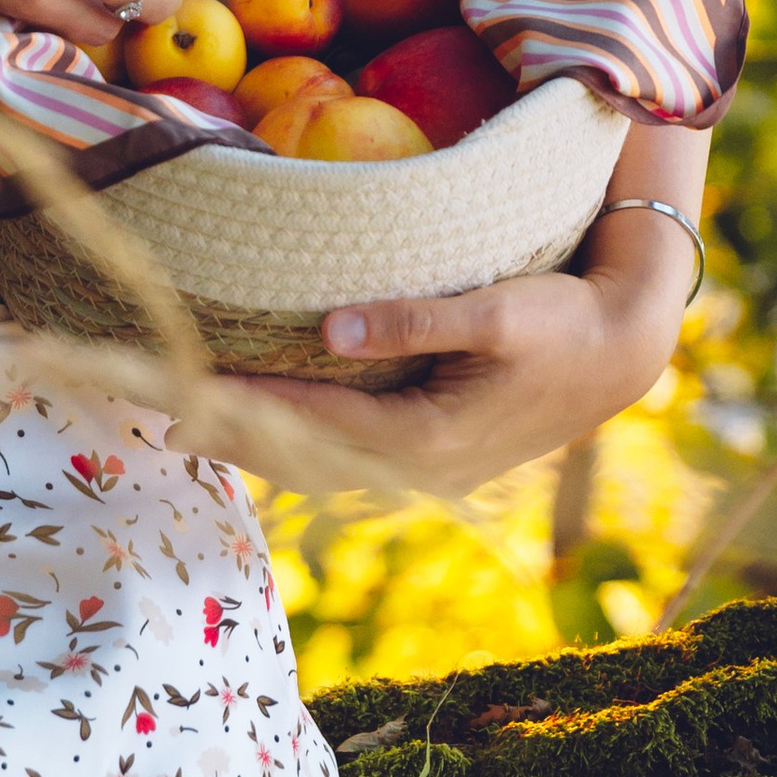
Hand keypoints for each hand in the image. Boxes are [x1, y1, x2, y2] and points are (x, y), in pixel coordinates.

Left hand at [168, 207, 694, 489]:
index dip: (243, 409)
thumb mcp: (497, 312)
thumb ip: (415, 320)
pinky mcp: (430, 450)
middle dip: (230, 435)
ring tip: (188, 423)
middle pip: (303, 456)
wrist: (621, 351)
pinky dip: (295, 442)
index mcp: (427, 439)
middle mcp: (417, 465)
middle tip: (154, 417)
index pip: (313, 424)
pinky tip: (262, 426)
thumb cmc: (562, 322)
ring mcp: (424, 464)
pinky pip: (343, 454)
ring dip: (256, 445)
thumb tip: (331, 327)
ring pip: (319, 462)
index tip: (180, 395)